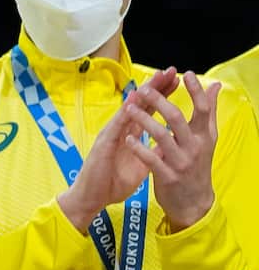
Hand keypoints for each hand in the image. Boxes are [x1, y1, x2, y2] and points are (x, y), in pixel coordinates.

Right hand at [58, 67, 178, 232]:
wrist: (92, 198)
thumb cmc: (112, 183)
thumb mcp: (141, 166)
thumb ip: (153, 152)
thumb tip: (170, 142)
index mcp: (130, 135)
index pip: (149, 110)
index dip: (162, 95)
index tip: (177, 81)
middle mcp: (120, 130)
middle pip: (140, 104)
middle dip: (156, 87)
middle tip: (171, 71)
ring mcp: (111, 134)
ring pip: (129, 109)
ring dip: (143, 92)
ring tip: (156, 78)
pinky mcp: (103, 143)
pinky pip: (116, 125)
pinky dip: (126, 112)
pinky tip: (134, 100)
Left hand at [122, 71, 220, 231]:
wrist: (194, 202)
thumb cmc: (197, 164)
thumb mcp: (206, 139)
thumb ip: (208, 112)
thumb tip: (215, 85)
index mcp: (205, 136)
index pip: (204, 109)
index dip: (195, 91)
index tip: (185, 73)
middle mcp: (195, 147)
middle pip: (178, 118)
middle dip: (160, 101)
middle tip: (145, 88)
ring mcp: (181, 162)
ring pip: (161, 136)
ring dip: (144, 120)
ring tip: (129, 109)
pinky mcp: (168, 176)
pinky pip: (151, 159)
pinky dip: (138, 148)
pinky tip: (127, 138)